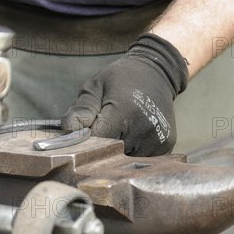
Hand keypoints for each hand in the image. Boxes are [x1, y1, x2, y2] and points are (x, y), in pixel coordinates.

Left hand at [62, 33, 188, 155]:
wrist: (157, 74)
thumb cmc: (120, 79)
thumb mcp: (95, 86)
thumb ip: (82, 109)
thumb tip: (68, 129)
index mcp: (125, 111)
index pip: (98, 141)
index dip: (86, 142)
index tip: (82, 136)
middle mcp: (144, 128)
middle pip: (112, 154)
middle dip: (101, 148)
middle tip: (100, 131)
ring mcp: (158, 140)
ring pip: (126, 160)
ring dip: (117, 152)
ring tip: (118, 132)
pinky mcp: (166, 147)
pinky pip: (140, 159)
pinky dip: (132, 152)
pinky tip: (131, 136)